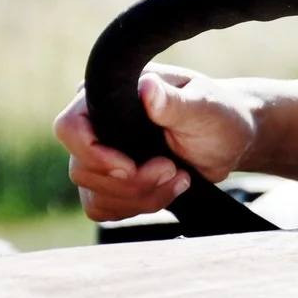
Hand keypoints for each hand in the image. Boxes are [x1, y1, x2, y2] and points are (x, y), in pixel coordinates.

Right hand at [53, 68, 258, 223]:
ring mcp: (100, 156)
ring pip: (94, 195)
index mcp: (108, 96)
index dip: (93, 154)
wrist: (227, 141)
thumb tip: (147, 89)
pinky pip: (104, 208)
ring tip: (178, 177)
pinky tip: (168, 189)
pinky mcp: (110, 183)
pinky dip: (139, 206)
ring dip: (141, 196)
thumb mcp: (203, 105)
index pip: (70, 126)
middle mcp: (96, 125)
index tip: (131, 167)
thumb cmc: (216, 114)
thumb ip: (174, 101)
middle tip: (172, 169)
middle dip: (132, 181)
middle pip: (82, 169)